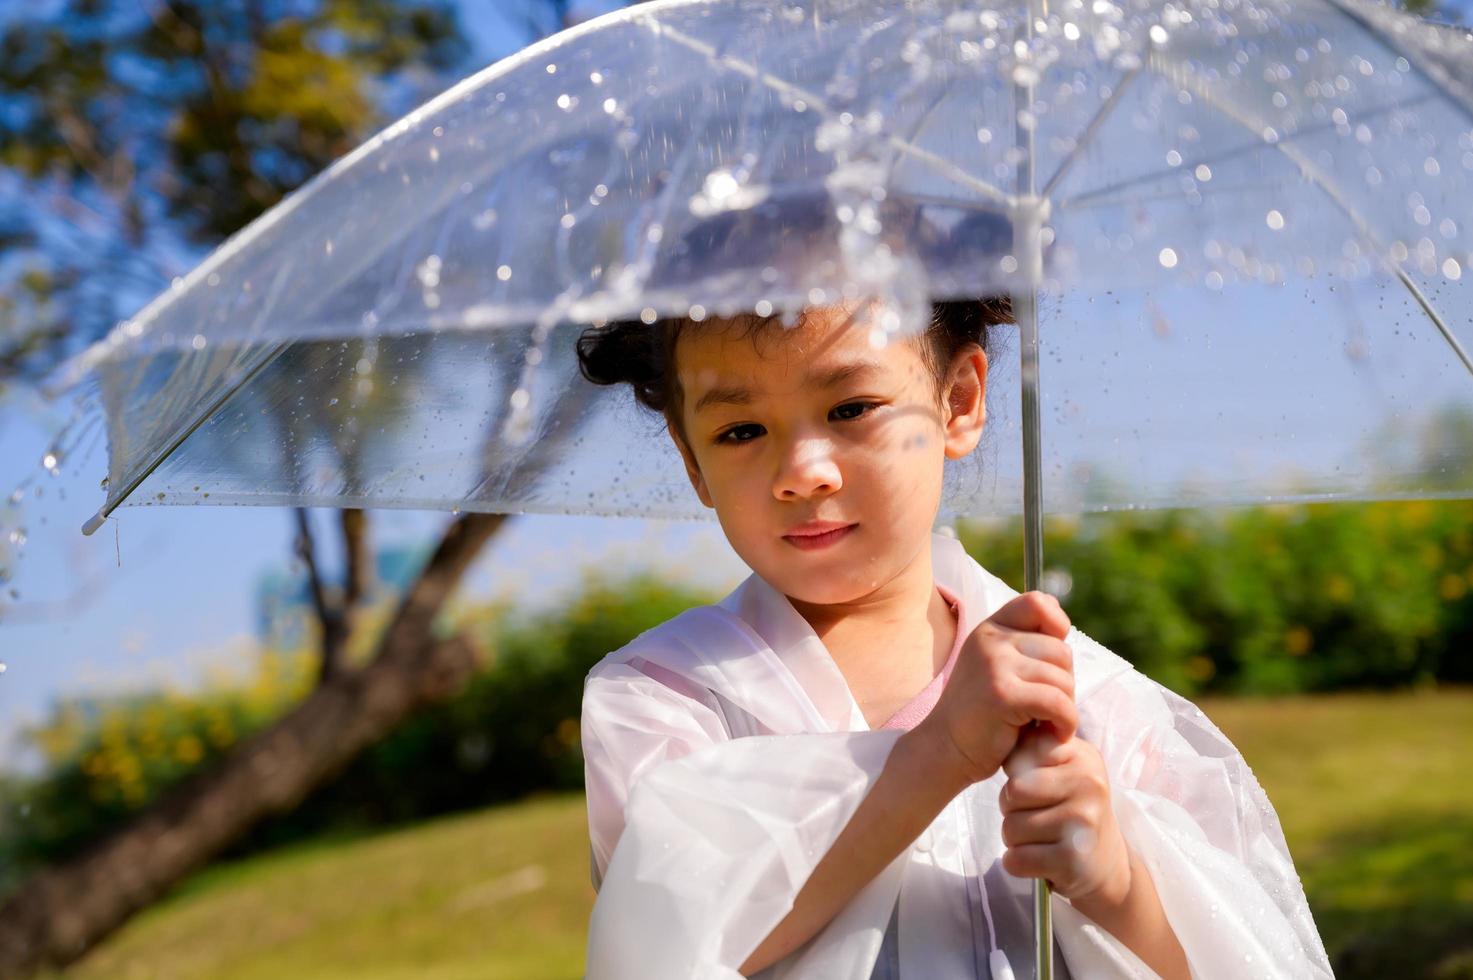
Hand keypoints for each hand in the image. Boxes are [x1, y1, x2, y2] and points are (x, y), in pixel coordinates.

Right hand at [912, 591, 1076, 788]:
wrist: (946, 749)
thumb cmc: (981, 714)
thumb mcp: (996, 667)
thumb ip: (1023, 645)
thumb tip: (1061, 623)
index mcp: (990, 629)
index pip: (1037, 603)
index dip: (1057, 626)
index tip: (1052, 660)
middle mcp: (991, 641)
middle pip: (1061, 650)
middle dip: (1064, 683)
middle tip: (1045, 706)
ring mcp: (995, 665)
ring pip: (1063, 679)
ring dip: (1065, 707)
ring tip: (1046, 722)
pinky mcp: (1003, 695)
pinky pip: (1057, 703)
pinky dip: (1065, 723)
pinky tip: (1054, 734)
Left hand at [999, 726, 1131, 905]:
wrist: (1105, 861)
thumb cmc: (1071, 808)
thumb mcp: (1062, 769)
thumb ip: (1035, 748)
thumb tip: (1007, 720)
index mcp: (1082, 756)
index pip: (1023, 755)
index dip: (1015, 774)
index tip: (1033, 783)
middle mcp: (1088, 784)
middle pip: (1013, 792)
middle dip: (1011, 808)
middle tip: (1033, 814)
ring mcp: (1083, 822)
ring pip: (1010, 828)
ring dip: (1014, 838)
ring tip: (1038, 837)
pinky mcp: (1072, 859)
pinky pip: (1017, 859)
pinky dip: (1017, 862)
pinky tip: (1036, 857)